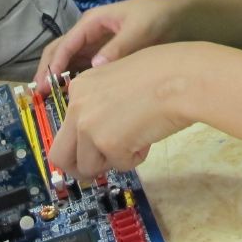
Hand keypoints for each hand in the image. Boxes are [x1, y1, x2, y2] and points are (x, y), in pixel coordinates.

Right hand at [33, 0, 187, 90]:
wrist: (183, 16)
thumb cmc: (159, 16)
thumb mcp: (140, 28)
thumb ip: (120, 46)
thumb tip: (95, 67)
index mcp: (93, 23)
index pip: (65, 44)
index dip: (53, 65)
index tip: (44, 86)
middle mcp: (90, 34)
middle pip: (61, 53)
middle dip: (49, 72)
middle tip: (40, 96)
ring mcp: (99, 46)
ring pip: (72, 63)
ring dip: (61, 80)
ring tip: (53, 103)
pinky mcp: (109, 57)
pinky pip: (87, 70)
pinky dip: (78, 83)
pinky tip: (79, 101)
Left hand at [48, 43, 203, 178]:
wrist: (181, 78)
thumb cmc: (162, 72)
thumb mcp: (118, 80)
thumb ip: (102, 103)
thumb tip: (99, 134)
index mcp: (79, 88)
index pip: (65, 128)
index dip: (82, 142)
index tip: (94, 149)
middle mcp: (77, 107)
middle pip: (60, 155)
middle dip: (78, 167)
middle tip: (98, 169)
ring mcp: (89, 127)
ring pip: (89, 167)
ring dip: (113, 160)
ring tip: (137, 139)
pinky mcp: (108, 145)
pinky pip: (120, 166)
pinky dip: (136, 157)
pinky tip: (148, 136)